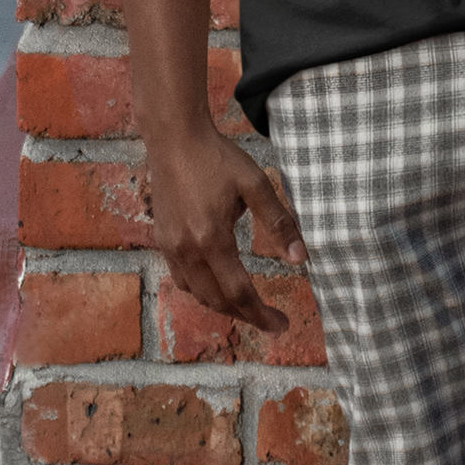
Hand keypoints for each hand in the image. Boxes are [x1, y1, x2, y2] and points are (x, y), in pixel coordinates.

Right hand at [147, 125, 306, 331]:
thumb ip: (280, 223)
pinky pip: (183, 280)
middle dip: (247, 316)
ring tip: (250, 307)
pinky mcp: (163, 240)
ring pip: (198, 294)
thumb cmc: (217, 158)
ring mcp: (171, 247)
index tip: (282, 325)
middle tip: (272, 320)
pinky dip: (203, 291)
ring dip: (225, 306)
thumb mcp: (256, 184)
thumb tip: (301, 259)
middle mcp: (187, 250)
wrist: (174, 139)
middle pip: (218, 301)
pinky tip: (219, 285)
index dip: (262, 315)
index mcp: (212, 239)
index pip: (240, 293)